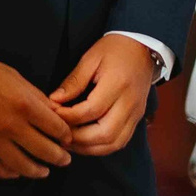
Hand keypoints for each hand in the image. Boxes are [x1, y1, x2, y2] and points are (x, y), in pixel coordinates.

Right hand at [0, 53, 72, 178]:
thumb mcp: (15, 76)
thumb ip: (36, 97)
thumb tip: (54, 113)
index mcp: (25, 104)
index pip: (56, 128)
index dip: (66, 136)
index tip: (68, 139)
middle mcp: (11, 125)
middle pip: (44, 151)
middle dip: (59, 157)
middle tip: (64, 160)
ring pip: (22, 166)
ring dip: (38, 171)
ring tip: (44, 171)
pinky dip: (10, 173)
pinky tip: (16, 172)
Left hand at [49, 35, 159, 155]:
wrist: (142, 47)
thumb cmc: (114, 50)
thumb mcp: (90, 58)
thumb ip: (73, 82)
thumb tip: (54, 101)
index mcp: (118, 84)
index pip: (91, 110)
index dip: (69, 116)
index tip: (52, 114)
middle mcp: (130, 103)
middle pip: (104, 134)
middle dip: (78, 139)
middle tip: (59, 134)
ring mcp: (136, 114)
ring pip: (114, 143)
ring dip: (89, 148)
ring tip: (69, 142)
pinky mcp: (137, 119)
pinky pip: (120, 141)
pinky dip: (102, 147)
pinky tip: (85, 143)